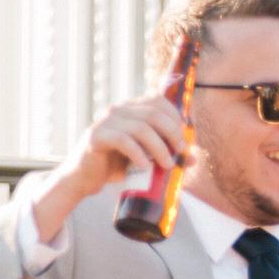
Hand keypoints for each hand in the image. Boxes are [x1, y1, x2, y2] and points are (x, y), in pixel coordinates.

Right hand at [56, 95, 190, 200]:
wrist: (85, 178)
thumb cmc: (117, 166)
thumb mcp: (146, 158)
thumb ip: (167, 155)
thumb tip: (193, 159)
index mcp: (131, 110)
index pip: (158, 100)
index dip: (175, 117)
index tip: (184, 139)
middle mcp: (118, 111)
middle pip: (153, 113)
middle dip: (173, 133)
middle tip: (181, 153)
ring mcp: (106, 122)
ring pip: (141, 128)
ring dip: (159, 148)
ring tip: (167, 165)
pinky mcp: (96, 137)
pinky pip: (122, 141)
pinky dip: (138, 154)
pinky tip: (145, 167)